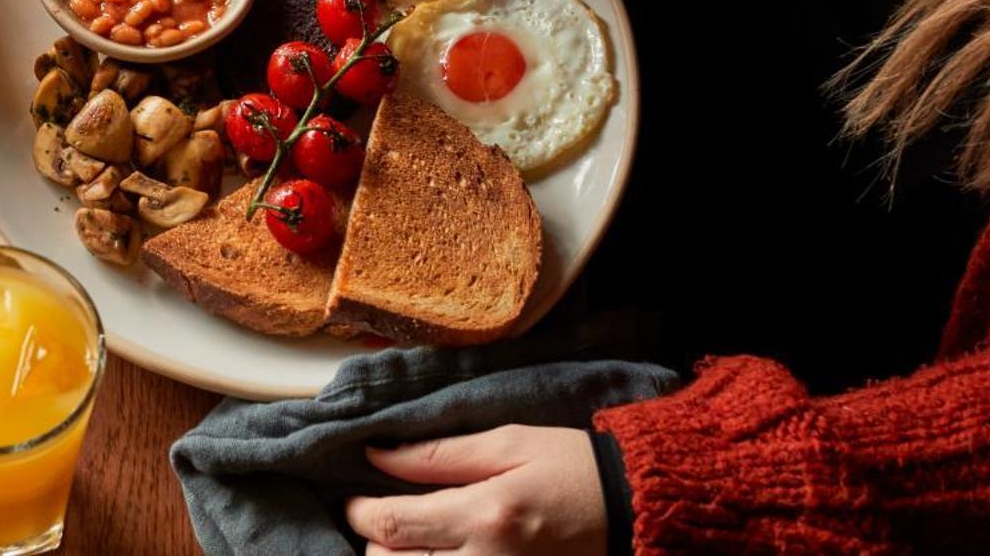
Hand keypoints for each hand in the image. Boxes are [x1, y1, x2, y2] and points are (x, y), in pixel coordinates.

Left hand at [345, 425, 606, 555]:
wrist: (635, 510)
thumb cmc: (573, 468)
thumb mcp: (508, 444)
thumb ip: (438, 455)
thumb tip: (378, 456)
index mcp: (484, 516)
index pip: (393, 525)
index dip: (360, 513)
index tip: (354, 499)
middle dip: (377, 543)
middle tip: (380, 519)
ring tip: (407, 538)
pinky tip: (435, 552)